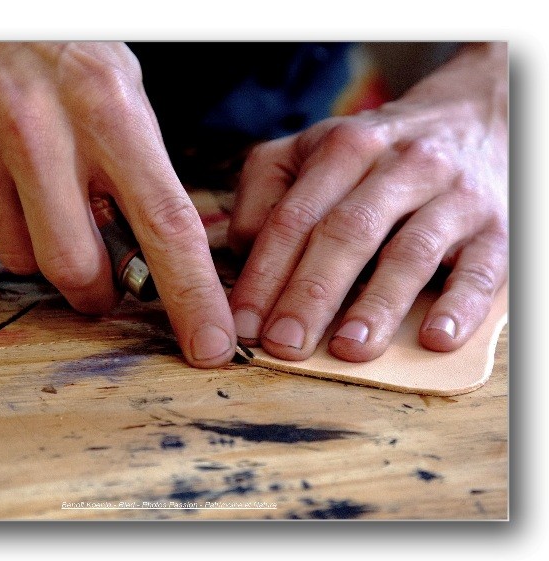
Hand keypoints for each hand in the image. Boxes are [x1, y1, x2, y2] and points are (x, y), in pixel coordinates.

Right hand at [0, 41, 235, 366]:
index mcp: (108, 109)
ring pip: (23, 259)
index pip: (165, 223)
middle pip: (78, 267)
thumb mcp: (117, 87)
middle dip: (96, 295)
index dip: (193, 295)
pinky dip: (1, 223)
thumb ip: (140, 166)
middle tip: (102, 287)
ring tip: (38, 192)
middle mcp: (41, 134)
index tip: (210, 345)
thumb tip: (158, 248)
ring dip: (42, 248)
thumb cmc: (55, 54)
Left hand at [227, 43, 507, 361]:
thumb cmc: (375, 154)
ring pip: (410, 252)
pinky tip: (435, 339)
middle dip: (311, 294)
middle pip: (348, 233)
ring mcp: (453, 196)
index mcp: (345, 148)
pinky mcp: (496, 228)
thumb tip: (245, 254)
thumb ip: (266, 194)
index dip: (265, 274)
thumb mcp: (311, 150)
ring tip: (348, 348)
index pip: (295, 217)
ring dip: (377, 304)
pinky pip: (481, 269)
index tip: (245, 324)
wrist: (475, 119)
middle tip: (285, 344)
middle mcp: (401, 167)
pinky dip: (460, 306)